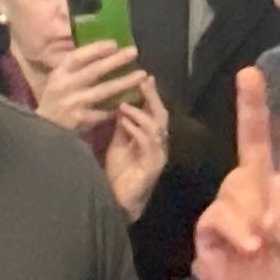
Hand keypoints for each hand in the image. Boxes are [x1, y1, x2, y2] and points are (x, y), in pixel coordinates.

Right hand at [32, 39, 149, 136]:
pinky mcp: (82, 120)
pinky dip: (118, 106)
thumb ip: (76, 69)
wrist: (45, 130)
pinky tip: (132, 100)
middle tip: (134, 51)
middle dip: (116, 60)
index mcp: (59, 73)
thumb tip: (101, 51)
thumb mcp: (59, 80)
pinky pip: (105, 111)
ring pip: (104, 90)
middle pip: (95, 70)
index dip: (96, 49)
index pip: (78, 56)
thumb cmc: (55, 100)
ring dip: (125, 82)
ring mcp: (74, 103)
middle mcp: (66, 86)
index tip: (114, 43)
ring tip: (141, 75)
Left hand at [101, 74, 169, 218]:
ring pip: (156, 128)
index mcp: (151, 138)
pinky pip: (147, 144)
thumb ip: (122, 125)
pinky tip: (124, 123)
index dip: (151, 95)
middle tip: (143, 81)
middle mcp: (159, 145)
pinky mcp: (152, 167)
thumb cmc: (119, 173)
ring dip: (139, 114)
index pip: (154, 112)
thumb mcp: (119, 143)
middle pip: (160, 116)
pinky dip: (136, 131)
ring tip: (124, 104)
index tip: (144, 77)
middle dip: (152, 98)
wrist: (119, 201)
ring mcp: (157, 156)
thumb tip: (121, 103)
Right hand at [192, 70, 279, 279]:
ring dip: (252, 212)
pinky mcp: (211, 225)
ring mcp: (233, 206)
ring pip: (238, 185)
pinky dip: (237, 230)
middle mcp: (260, 191)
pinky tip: (248, 247)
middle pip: (252, 142)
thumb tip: (272, 215)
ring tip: (261, 245)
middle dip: (251, 107)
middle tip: (250, 72)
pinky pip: (222, 215)